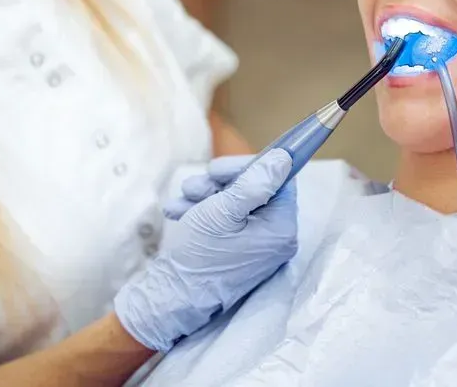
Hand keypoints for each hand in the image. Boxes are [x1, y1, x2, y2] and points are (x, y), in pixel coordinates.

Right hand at [113, 149, 297, 352]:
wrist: (171, 297)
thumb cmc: (200, 255)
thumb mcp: (224, 210)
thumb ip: (256, 182)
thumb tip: (285, 158)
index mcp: (280, 229)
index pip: (277, 180)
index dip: (247, 168)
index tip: (218, 169)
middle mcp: (273, 238)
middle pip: (253, 189)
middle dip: (218, 183)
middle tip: (193, 186)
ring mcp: (254, 245)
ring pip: (233, 201)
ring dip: (204, 195)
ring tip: (181, 201)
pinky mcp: (236, 250)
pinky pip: (224, 219)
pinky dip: (200, 211)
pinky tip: (177, 213)